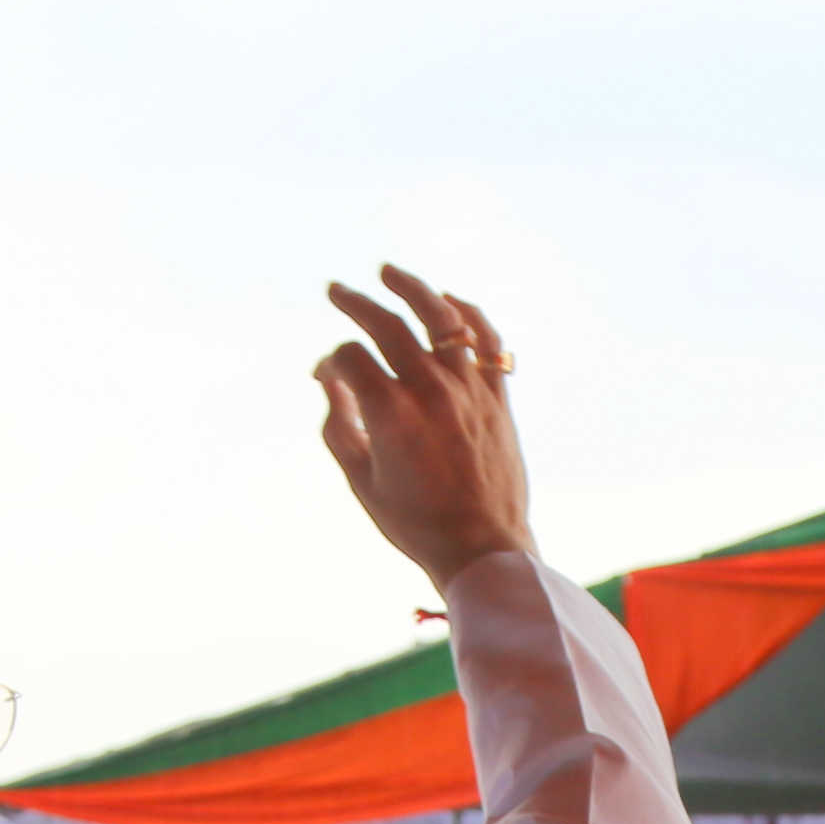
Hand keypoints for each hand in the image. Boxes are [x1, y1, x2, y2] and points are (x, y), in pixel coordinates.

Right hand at [314, 266, 534, 590]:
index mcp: (389, 412)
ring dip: (411, 288)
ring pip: (441, 318)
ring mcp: (469, 390)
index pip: (349, 357)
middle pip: (387, 323)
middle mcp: (430, 391)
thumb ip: (336, 424)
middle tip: (336, 291)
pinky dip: (467, 315)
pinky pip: (487, 341)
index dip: (330, 361)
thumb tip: (327, 380)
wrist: (483, 550)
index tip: (325, 375)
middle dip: (355, 302)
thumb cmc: (415, 524)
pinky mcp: (499, 398)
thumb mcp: (359, 479)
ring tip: (388, 272)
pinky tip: (449, 302)